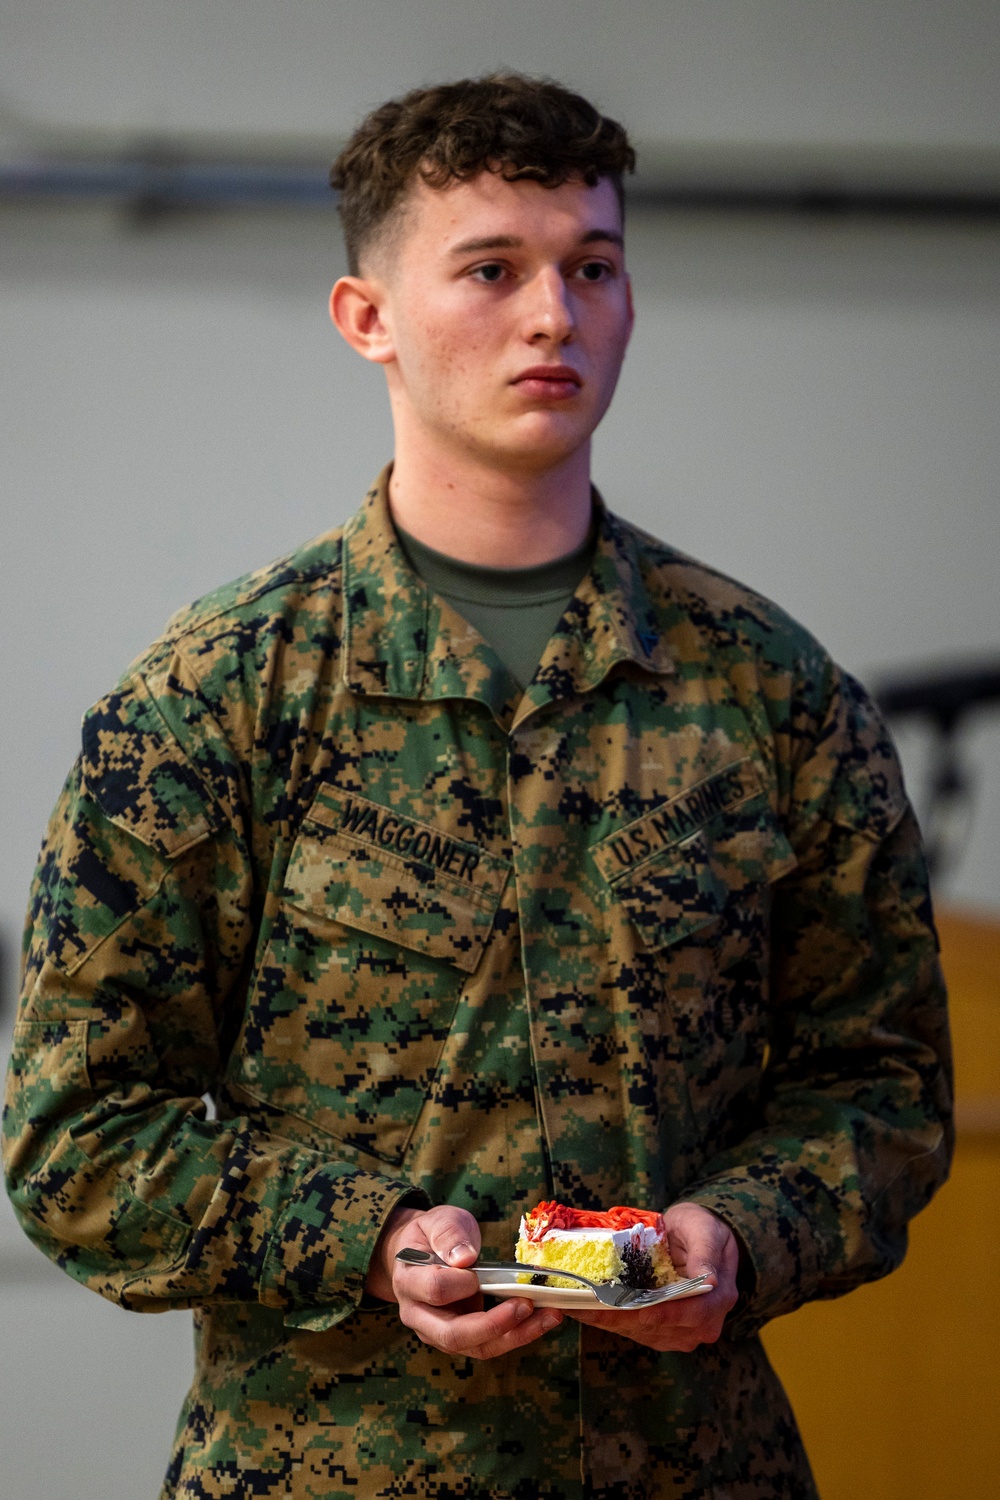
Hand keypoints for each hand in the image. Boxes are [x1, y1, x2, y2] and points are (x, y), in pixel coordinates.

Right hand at [366, 1203, 563, 1359]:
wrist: (424, 1252)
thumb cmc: (433, 1234)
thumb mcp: (439, 1220)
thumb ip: (449, 1234)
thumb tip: (465, 1258)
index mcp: (409, 1281)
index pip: (434, 1291)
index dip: (460, 1284)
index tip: (478, 1272)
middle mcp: (420, 1316)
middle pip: (453, 1335)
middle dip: (493, 1325)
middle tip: (526, 1305)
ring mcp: (440, 1332)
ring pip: (477, 1347)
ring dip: (515, 1335)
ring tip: (548, 1315)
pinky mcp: (463, 1338)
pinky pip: (491, 1344)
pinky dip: (518, 1333)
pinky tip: (543, 1318)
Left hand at [564, 1202, 739, 1351]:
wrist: (701, 1239)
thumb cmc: (702, 1229)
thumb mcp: (705, 1230)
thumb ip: (705, 1253)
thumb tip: (709, 1280)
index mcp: (718, 1299)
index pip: (687, 1314)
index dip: (655, 1312)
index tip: (626, 1308)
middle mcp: (703, 1324)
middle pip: (659, 1327)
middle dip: (620, 1317)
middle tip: (585, 1307)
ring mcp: (683, 1331)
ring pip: (643, 1332)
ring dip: (610, 1322)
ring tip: (577, 1307)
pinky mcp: (664, 1331)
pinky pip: (636, 1330)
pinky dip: (612, 1321)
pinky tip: (587, 1310)